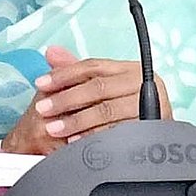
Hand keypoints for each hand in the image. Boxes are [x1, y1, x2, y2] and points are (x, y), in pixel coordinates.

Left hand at [1, 46, 170, 154]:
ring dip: (77, 120)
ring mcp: (149, 106)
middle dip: (67, 98)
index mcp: (130, 69)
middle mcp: (142, 84)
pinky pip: (116, 133)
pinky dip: (94, 137)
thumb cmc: (124, 109)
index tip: (41, 83)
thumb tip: (51, 52)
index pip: (93, 66)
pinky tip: (76, 143)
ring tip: (55, 128)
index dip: (64, 74)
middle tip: (43, 109)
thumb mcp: (101, 88)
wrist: (154, 138)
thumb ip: (76, 72)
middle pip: (99, 87)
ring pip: (107, 110)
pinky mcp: (148, 129)